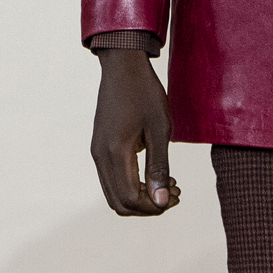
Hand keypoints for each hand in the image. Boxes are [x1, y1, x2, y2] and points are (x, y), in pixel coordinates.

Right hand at [90, 50, 179, 215]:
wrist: (123, 66)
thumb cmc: (146, 93)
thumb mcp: (160, 129)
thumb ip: (159, 167)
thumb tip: (160, 202)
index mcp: (115, 152)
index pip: (130, 198)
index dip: (154, 206)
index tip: (175, 194)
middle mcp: (100, 156)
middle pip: (119, 203)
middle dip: (148, 206)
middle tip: (173, 192)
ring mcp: (97, 152)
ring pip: (114, 194)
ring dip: (141, 197)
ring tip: (167, 184)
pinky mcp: (99, 148)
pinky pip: (112, 180)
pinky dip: (132, 186)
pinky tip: (153, 174)